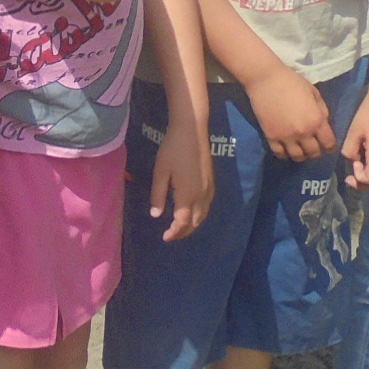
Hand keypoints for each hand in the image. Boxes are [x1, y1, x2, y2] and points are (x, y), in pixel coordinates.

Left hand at [148, 115, 213, 241]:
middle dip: (184, 232)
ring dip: (193, 225)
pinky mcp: (212, 182)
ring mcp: (209, 189)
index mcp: (187, 194)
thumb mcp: (160, 172)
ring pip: (203, 215)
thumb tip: (156, 215)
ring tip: (180, 227)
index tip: (165, 237)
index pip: (182, 222)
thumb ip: (158, 195)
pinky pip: (207, 206)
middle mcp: (201, 195)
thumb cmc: (172, 149)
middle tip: (171, 235)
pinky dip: (200, 215)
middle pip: (195, 222)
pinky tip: (192, 212)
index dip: (175, 233)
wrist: (192, 130)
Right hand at [247, 63, 334, 161]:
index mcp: (316, 120)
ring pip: (298, 157)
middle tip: (314, 148)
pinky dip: (285, 154)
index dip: (330, 147)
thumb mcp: (314, 93)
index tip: (329, 147)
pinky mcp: (271, 137)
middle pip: (314, 153)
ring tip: (300, 150)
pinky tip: (286, 149)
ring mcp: (286, 137)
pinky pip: (280, 154)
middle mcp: (304, 133)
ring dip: (302, 155)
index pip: (329, 143)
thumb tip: (324, 124)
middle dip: (316, 152)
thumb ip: (322, 110)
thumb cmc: (292, 82)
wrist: (266, 80)